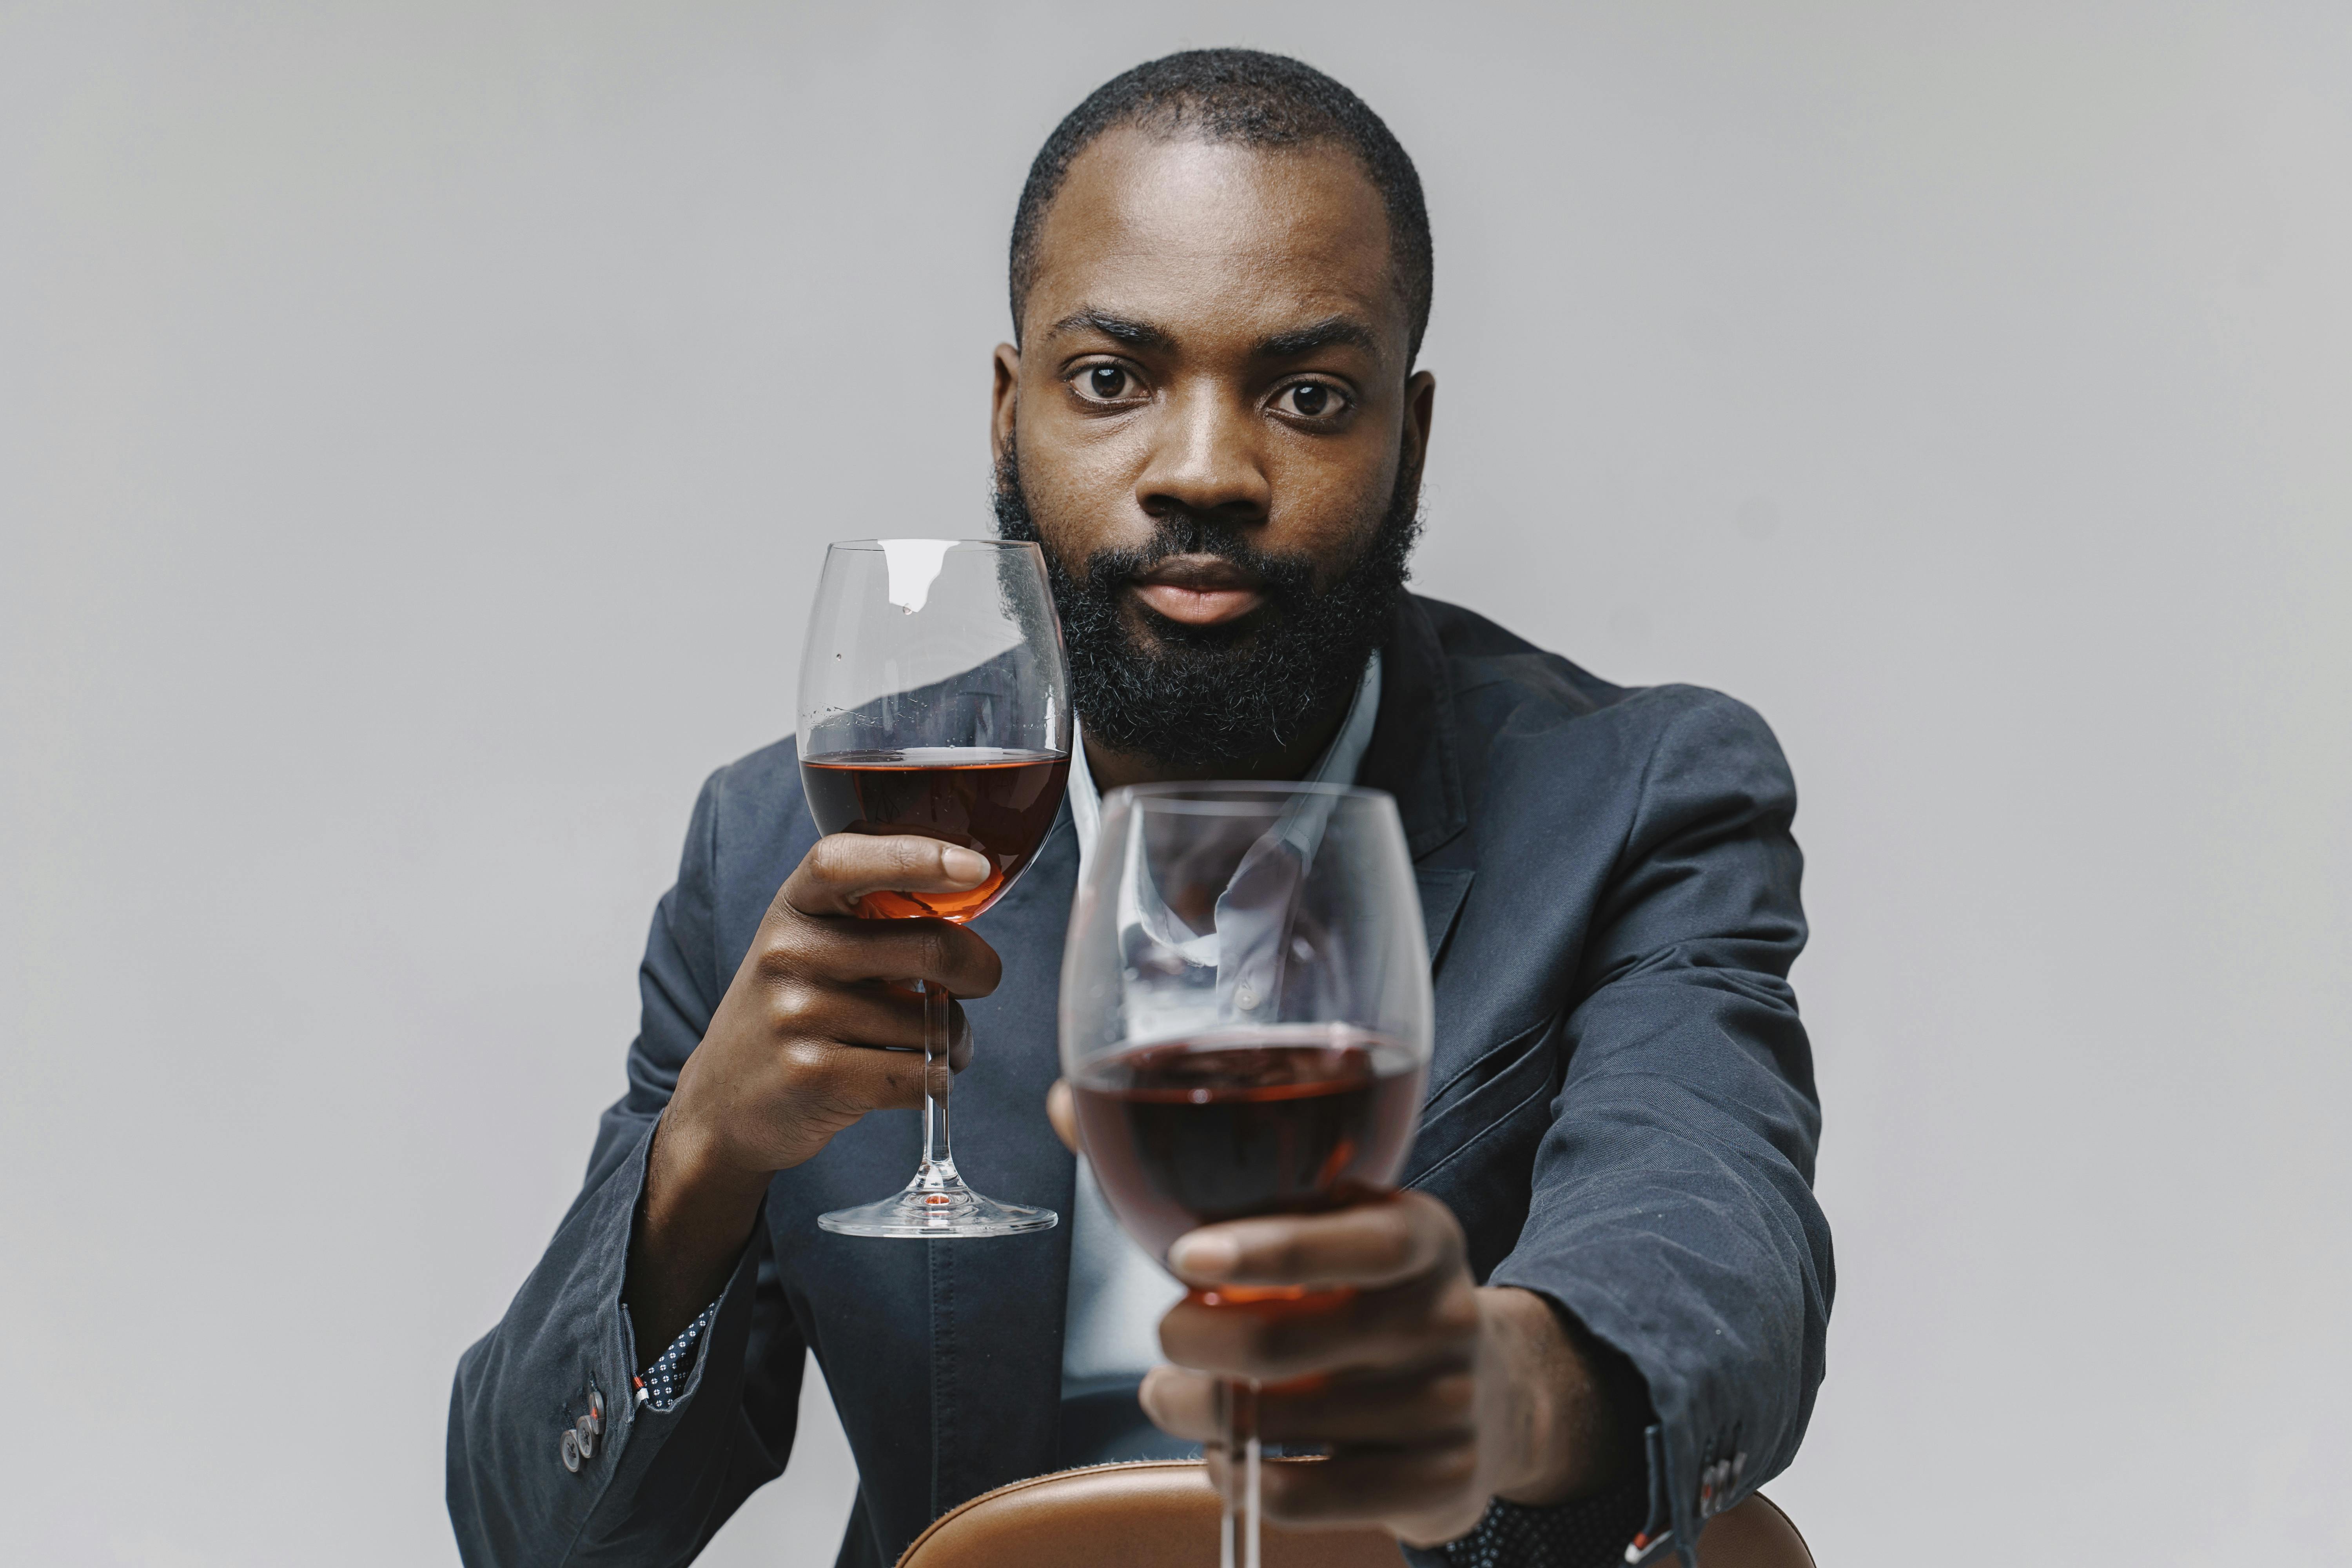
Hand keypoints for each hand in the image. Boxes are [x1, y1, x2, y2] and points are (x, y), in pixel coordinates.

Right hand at [627, 834, 1002, 1351]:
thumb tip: (972, 904)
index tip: (972, 862)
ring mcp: (797, 1019)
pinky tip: (911, 1082)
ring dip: (954, 1037)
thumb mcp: (810, 953)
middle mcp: (789, 956)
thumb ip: (874, 920)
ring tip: (932, 1045)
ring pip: (931, 1019)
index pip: (850, 858)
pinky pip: (917, 1074)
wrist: (715, 1117)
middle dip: (973, 967)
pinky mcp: (814, 1078)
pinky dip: (933, 1082)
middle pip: (926, 946)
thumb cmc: (788, 1021)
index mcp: (791, 909)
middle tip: (979, 980)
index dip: (914, 852)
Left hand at [1137, 1192, 1632, 1547]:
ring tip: (1173, 1394)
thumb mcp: (1326, 1218)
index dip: (1268, 1250)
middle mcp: (1443, 1315)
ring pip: (1280, 1424)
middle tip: (1167, 1335)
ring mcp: (1446, 1406)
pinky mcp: (1435, 1484)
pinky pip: (1305, 1496)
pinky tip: (1230, 1455)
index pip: (1357, 1241)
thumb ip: (1210, 1164)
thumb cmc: (1364, 1290)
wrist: (1487, 1391)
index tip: (1188, 1255)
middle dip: (1193, 1343)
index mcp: (1421, 1234)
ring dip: (1197, 1412)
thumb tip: (1064, 1103)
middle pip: (1284, 1344)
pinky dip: (1243, 1478)